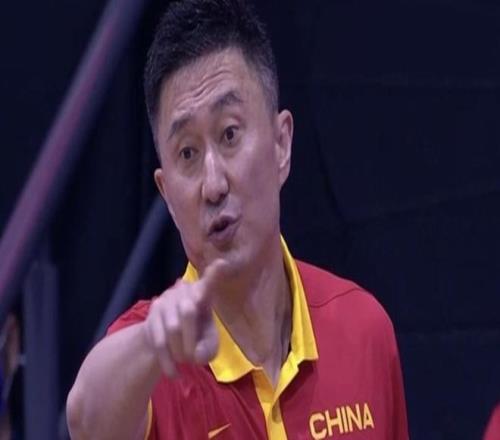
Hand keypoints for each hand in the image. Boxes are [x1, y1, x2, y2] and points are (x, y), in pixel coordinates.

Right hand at [143, 259, 226, 377]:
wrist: (165, 341)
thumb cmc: (195, 338)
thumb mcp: (208, 346)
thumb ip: (209, 350)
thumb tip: (198, 355)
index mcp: (203, 296)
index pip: (209, 284)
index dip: (214, 275)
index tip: (222, 264)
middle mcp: (182, 293)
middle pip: (188, 311)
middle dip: (191, 339)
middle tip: (193, 358)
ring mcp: (165, 301)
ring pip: (172, 328)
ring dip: (179, 351)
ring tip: (184, 363)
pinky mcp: (150, 315)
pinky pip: (158, 340)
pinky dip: (167, 361)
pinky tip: (174, 373)